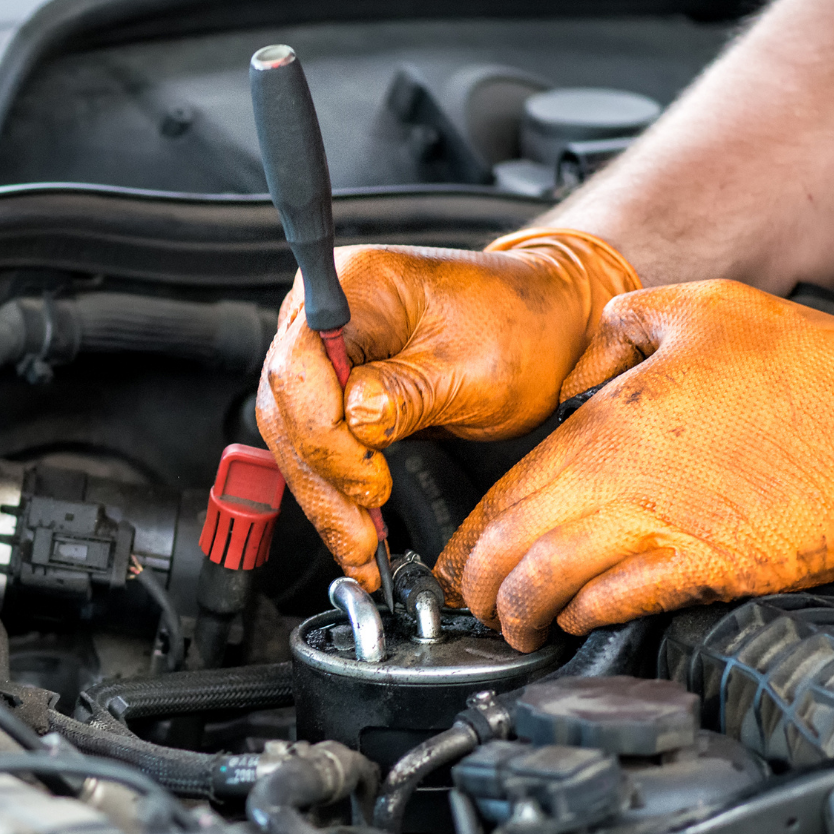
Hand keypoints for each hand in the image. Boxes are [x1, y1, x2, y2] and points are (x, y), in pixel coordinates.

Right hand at [256, 229, 638, 589]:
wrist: (546, 325)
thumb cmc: (520, 328)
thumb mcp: (476, 368)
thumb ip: (408, 393)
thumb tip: (356, 423)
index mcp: (355, 285)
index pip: (300, 367)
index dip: (325, 435)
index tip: (369, 482)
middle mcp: (325, 312)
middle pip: (288, 407)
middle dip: (322, 480)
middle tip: (360, 538)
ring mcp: (326, 350)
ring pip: (294, 436)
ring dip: (325, 496)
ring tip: (359, 549)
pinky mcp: (336, 387)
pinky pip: (318, 444)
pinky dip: (335, 489)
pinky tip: (355, 528)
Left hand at [436, 280, 833, 650]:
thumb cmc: (814, 366)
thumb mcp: (702, 308)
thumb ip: (628, 322)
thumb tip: (596, 336)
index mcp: (609, 421)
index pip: (505, 490)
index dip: (470, 535)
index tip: (459, 558)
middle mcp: (623, 478)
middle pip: (512, 546)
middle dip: (477, 587)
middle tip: (471, 605)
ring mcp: (667, 527)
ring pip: (553, 584)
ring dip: (522, 613)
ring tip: (516, 628)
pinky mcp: (714, 568)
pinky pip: (623, 603)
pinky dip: (587, 617)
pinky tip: (580, 619)